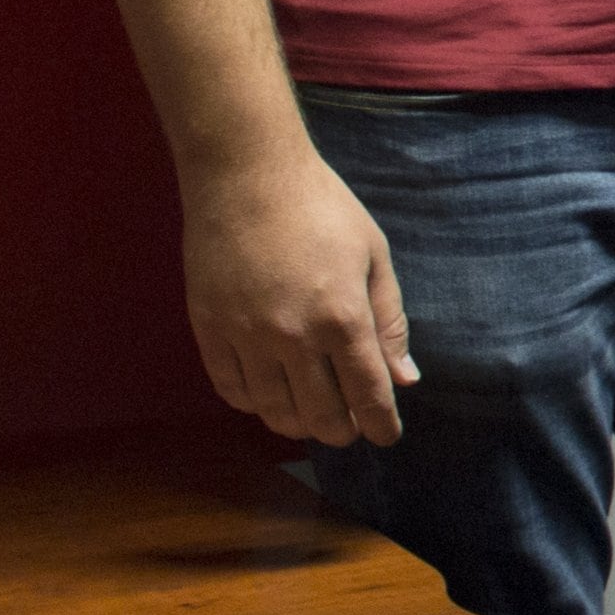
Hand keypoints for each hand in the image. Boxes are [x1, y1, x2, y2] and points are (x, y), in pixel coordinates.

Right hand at [181, 146, 415, 446]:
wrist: (246, 177)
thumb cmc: (322, 209)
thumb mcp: (374, 257)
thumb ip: (390, 321)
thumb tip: (405, 378)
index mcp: (343, 317)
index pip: (368, 393)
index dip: (381, 424)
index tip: (386, 437)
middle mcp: (293, 336)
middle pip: (320, 413)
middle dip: (341, 431)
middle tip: (350, 430)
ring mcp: (246, 335)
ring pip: (273, 409)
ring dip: (297, 425)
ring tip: (312, 421)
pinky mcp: (209, 328)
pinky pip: (230, 388)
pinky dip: (252, 404)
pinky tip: (267, 399)